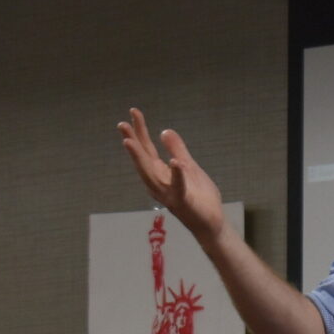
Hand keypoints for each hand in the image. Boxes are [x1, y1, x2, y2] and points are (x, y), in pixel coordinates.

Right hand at [118, 108, 225, 243]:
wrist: (211, 221)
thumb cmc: (199, 196)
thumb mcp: (189, 167)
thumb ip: (177, 150)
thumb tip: (164, 130)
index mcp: (160, 173)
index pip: (147, 149)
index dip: (140, 131)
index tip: (133, 112)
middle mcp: (158, 183)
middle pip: (142, 159)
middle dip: (132, 142)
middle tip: (122, 124)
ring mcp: (168, 193)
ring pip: (150, 174)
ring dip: (140, 158)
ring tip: (130, 142)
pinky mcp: (182, 201)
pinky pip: (178, 187)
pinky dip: (176, 175)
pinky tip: (174, 162)